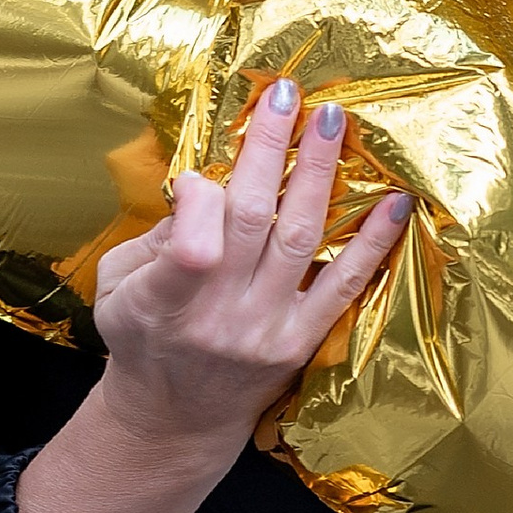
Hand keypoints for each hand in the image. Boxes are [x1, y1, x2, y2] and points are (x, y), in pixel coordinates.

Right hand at [14, 81, 411, 512]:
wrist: (172, 419)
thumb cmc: (141, 337)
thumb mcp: (117, 289)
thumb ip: (155, 237)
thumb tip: (203, 188)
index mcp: (162, 302)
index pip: (191, 248)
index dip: (200, 200)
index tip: (199, 174)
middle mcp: (220, 316)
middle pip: (253, 220)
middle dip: (269, 149)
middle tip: (286, 92)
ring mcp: (266, 329)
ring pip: (301, 239)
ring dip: (318, 173)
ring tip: (331, 121)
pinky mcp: (300, 341)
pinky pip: (344, 286)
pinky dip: (372, 243)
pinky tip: (395, 202)